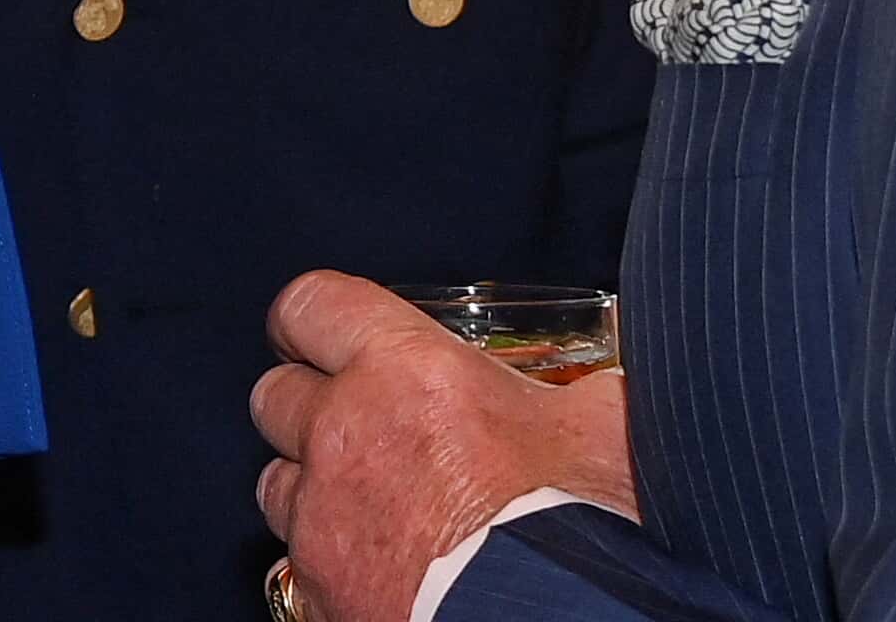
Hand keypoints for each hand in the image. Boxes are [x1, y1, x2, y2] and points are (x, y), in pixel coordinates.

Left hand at [252, 272, 637, 621]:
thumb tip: (620, 373)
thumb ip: (588, 387)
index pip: (310, 305)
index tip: (325, 330)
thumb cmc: (576, 524)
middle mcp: (344, 433)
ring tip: (367, 499)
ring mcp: (322, 519)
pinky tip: (375, 563)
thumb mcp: (606, 425)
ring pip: (276, 482)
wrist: (545, 619)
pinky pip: (296, 561)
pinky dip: (325, 559)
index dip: (312, 318)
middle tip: (356, 419)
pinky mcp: (317, 589)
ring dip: (311, 484)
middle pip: (274, 393)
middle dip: (308, 402)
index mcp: (405, 369)